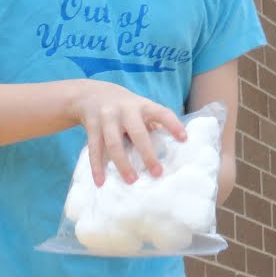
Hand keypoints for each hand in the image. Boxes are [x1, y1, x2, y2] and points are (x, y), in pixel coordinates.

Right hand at [69, 83, 185, 186]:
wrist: (91, 94)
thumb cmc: (125, 108)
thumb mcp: (140, 109)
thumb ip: (153, 125)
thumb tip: (172, 150)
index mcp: (142, 106)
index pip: (161, 113)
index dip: (173, 124)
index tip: (184, 139)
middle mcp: (125, 110)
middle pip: (137, 132)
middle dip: (147, 153)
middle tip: (157, 173)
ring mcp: (107, 117)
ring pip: (114, 143)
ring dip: (122, 163)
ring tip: (132, 181)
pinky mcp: (92, 126)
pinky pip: (94, 149)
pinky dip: (97, 167)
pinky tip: (101, 181)